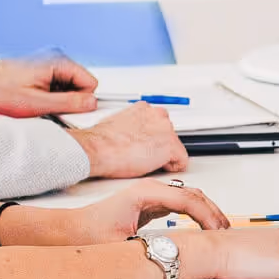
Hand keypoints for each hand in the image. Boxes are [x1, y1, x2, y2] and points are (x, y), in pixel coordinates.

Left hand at [0, 56, 97, 117]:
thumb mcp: (38, 103)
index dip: (81, 100)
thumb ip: (69, 103)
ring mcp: (49, 61)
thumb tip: (92, 103)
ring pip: (70, 85)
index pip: (90, 82)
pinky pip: (58, 83)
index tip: (66, 109)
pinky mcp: (42, 67)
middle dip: (69, 98)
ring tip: (38, 102)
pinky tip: (36, 97)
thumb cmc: (1, 91)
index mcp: (57, 61)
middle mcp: (55, 56)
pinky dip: (51, 93)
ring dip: (59, 97)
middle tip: (48, 107)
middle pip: (80, 83)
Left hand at [68, 181, 229, 243]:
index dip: (207, 215)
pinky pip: (181, 204)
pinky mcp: (151, 203)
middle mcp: (150, 189)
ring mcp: (151, 195)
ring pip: (189, 198)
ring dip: (206, 211)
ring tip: (219, 229)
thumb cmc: (90, 234)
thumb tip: (174, 254)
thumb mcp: (122, 244)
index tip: (218, 231)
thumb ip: (149, 247)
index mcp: (146, 193)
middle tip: (226, 231)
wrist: (71, 231)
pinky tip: (202, 227)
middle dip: (213, 212)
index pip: (187, 199)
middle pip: (193, 194)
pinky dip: (196, 214)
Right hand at [69, 102, 188, 177]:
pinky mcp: (170, 146)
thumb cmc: (102, 141)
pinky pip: (181, 161)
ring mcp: (166, 130)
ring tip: (146, 163)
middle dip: (160, 147)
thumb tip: (131, 136)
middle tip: (144, 157)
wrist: (98, 149)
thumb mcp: (117, 124)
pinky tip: (155, 168)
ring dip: (164, 157)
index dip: (153, 139)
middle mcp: (158, 115)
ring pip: (175, 148)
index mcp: (144, 109)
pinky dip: (171, 168)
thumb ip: (131, 127)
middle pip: (169, 135)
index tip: (146, 146)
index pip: (159, 124)